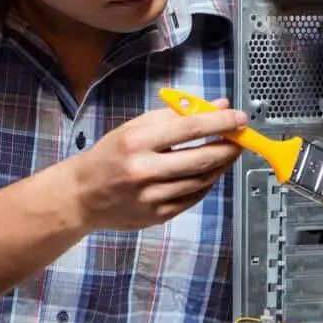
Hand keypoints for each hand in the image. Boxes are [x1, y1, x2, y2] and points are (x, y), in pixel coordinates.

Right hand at [69, 98, 246, 230]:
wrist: (82, 195)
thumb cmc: (110, 156)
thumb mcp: (135, 127)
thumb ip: (176, 116)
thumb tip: (217, 108)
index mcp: (137, 141)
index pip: (190, 128)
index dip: (221, 122)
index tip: (239, 118)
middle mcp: (144, 170)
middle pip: (202, 158)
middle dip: (228, 147)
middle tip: (240, 139)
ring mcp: (151, 196)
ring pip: (202, 180)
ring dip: (221, 165)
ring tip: (225, 153)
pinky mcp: (157, 215)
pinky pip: (193, 197)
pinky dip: (206, 183)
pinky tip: (208, 173)